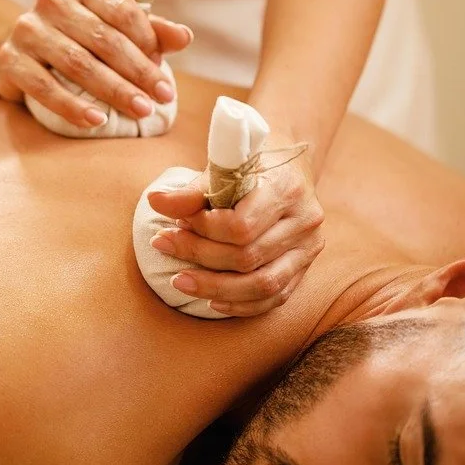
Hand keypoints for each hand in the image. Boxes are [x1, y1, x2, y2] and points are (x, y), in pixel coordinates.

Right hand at [0, 0, 191, 127]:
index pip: (122, 9)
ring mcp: (28, 29)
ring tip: (139, 111)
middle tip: (162, 98)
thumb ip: (150, 32)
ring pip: (77, 63)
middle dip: (138, 71)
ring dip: (112, 90)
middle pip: (103, 39)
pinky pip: (43, 86)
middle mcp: (52, 1)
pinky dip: (71, 106)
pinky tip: (96, 121)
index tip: (164, 70)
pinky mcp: (10, 59)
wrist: (20, 54)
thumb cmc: (78, 40)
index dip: (147, 41)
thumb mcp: (113, 30)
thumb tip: (185, 37)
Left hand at [146, 141, 325, 316]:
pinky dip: (241, 304)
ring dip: (215, 289)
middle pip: (247, 257)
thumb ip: (192, 190)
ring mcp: (308, 247)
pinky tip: (212, 301)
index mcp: (287, 187)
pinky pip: (274, 297)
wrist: (289, 162)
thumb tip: (155, 202)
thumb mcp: (223, 165)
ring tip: (180, 281)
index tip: (177, 222)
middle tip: (164, 245)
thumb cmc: (252, 160)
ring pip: (263, 285)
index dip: (203, 230)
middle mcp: (304, 219)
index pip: (241, 226)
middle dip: (199, 255)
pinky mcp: (305, 266)